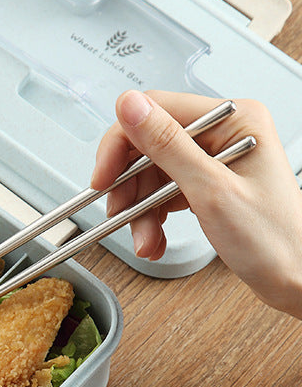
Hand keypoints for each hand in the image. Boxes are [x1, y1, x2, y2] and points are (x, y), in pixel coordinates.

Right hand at [91, 89, 301, 318]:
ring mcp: (212, 162)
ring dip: (138, 212)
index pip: (156, 112)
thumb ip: (167, 146)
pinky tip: (154, 240)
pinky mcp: (205, 187)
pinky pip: (161, 196)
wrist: (294, 279)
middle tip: (119, 214)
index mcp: (233, 120)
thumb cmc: (273, 239)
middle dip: (129, 187)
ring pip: (150, 177)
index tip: (103, 178)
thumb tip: (130, 107)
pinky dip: (151, 221)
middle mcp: (222, 135)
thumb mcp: (211, 191)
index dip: (121, 144)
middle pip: (148, 148)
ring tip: (145, 240)